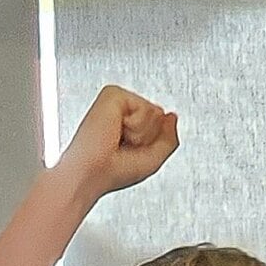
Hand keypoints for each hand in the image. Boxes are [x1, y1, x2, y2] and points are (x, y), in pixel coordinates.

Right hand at [55, 85, 179, 199]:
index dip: (153, 142)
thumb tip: (172, 116)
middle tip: (125, 146)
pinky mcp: (113, 94)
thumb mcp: (153, 159)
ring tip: (120, 139)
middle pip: (160, 115)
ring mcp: (117, 102)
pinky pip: (144, 107)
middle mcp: (122, 112)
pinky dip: (136, 125)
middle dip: (149, 137)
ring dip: (142, 133)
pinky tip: (116, 130)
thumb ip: (169, 137)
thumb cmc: (115, 171)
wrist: (93, 171)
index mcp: (129, 125)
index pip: (160, 122)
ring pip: (155, 111)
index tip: (130, 152)